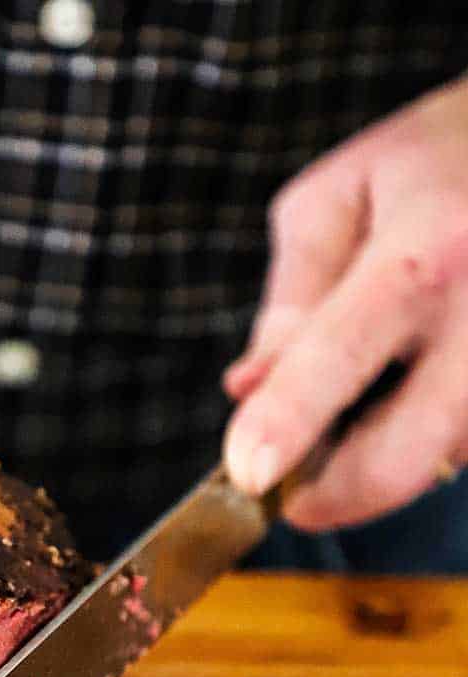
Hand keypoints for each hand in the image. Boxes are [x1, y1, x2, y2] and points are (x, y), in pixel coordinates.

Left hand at [222, 75, 467, 531]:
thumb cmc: (433, 166)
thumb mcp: (339, 199)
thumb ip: (290, 298)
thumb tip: (248, 391)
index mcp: (427, 247)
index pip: (341, 353)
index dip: (288, 421)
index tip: (246, 474)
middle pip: (400, 458)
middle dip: (330, 494)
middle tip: (290, 486)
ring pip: (433, 467)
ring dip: (380, 458)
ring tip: (381, 382)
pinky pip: (460, 452)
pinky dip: (422, 441)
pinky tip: (418, 385)